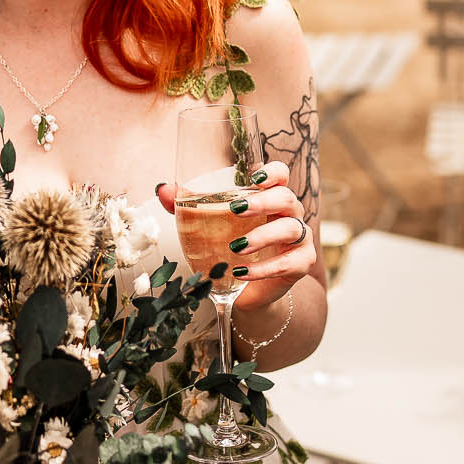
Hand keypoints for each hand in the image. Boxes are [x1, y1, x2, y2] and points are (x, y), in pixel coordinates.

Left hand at [156, 161, 314, 310]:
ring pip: (291, 228)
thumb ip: (189, 206)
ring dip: (263, 236)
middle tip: (236, 209)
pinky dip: (264, 269)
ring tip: (237, 246)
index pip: (281, 176)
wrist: (247, 291)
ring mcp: (298, 239)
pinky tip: (241, 273)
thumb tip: (163, 189)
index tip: (254, 178)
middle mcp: (288, 214)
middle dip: (262, 202)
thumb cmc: (231, 249)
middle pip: (286, 198)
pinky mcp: (300, 264)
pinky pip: (289, 263)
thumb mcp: (210, 227)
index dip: (273, 172)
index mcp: (269, 199)